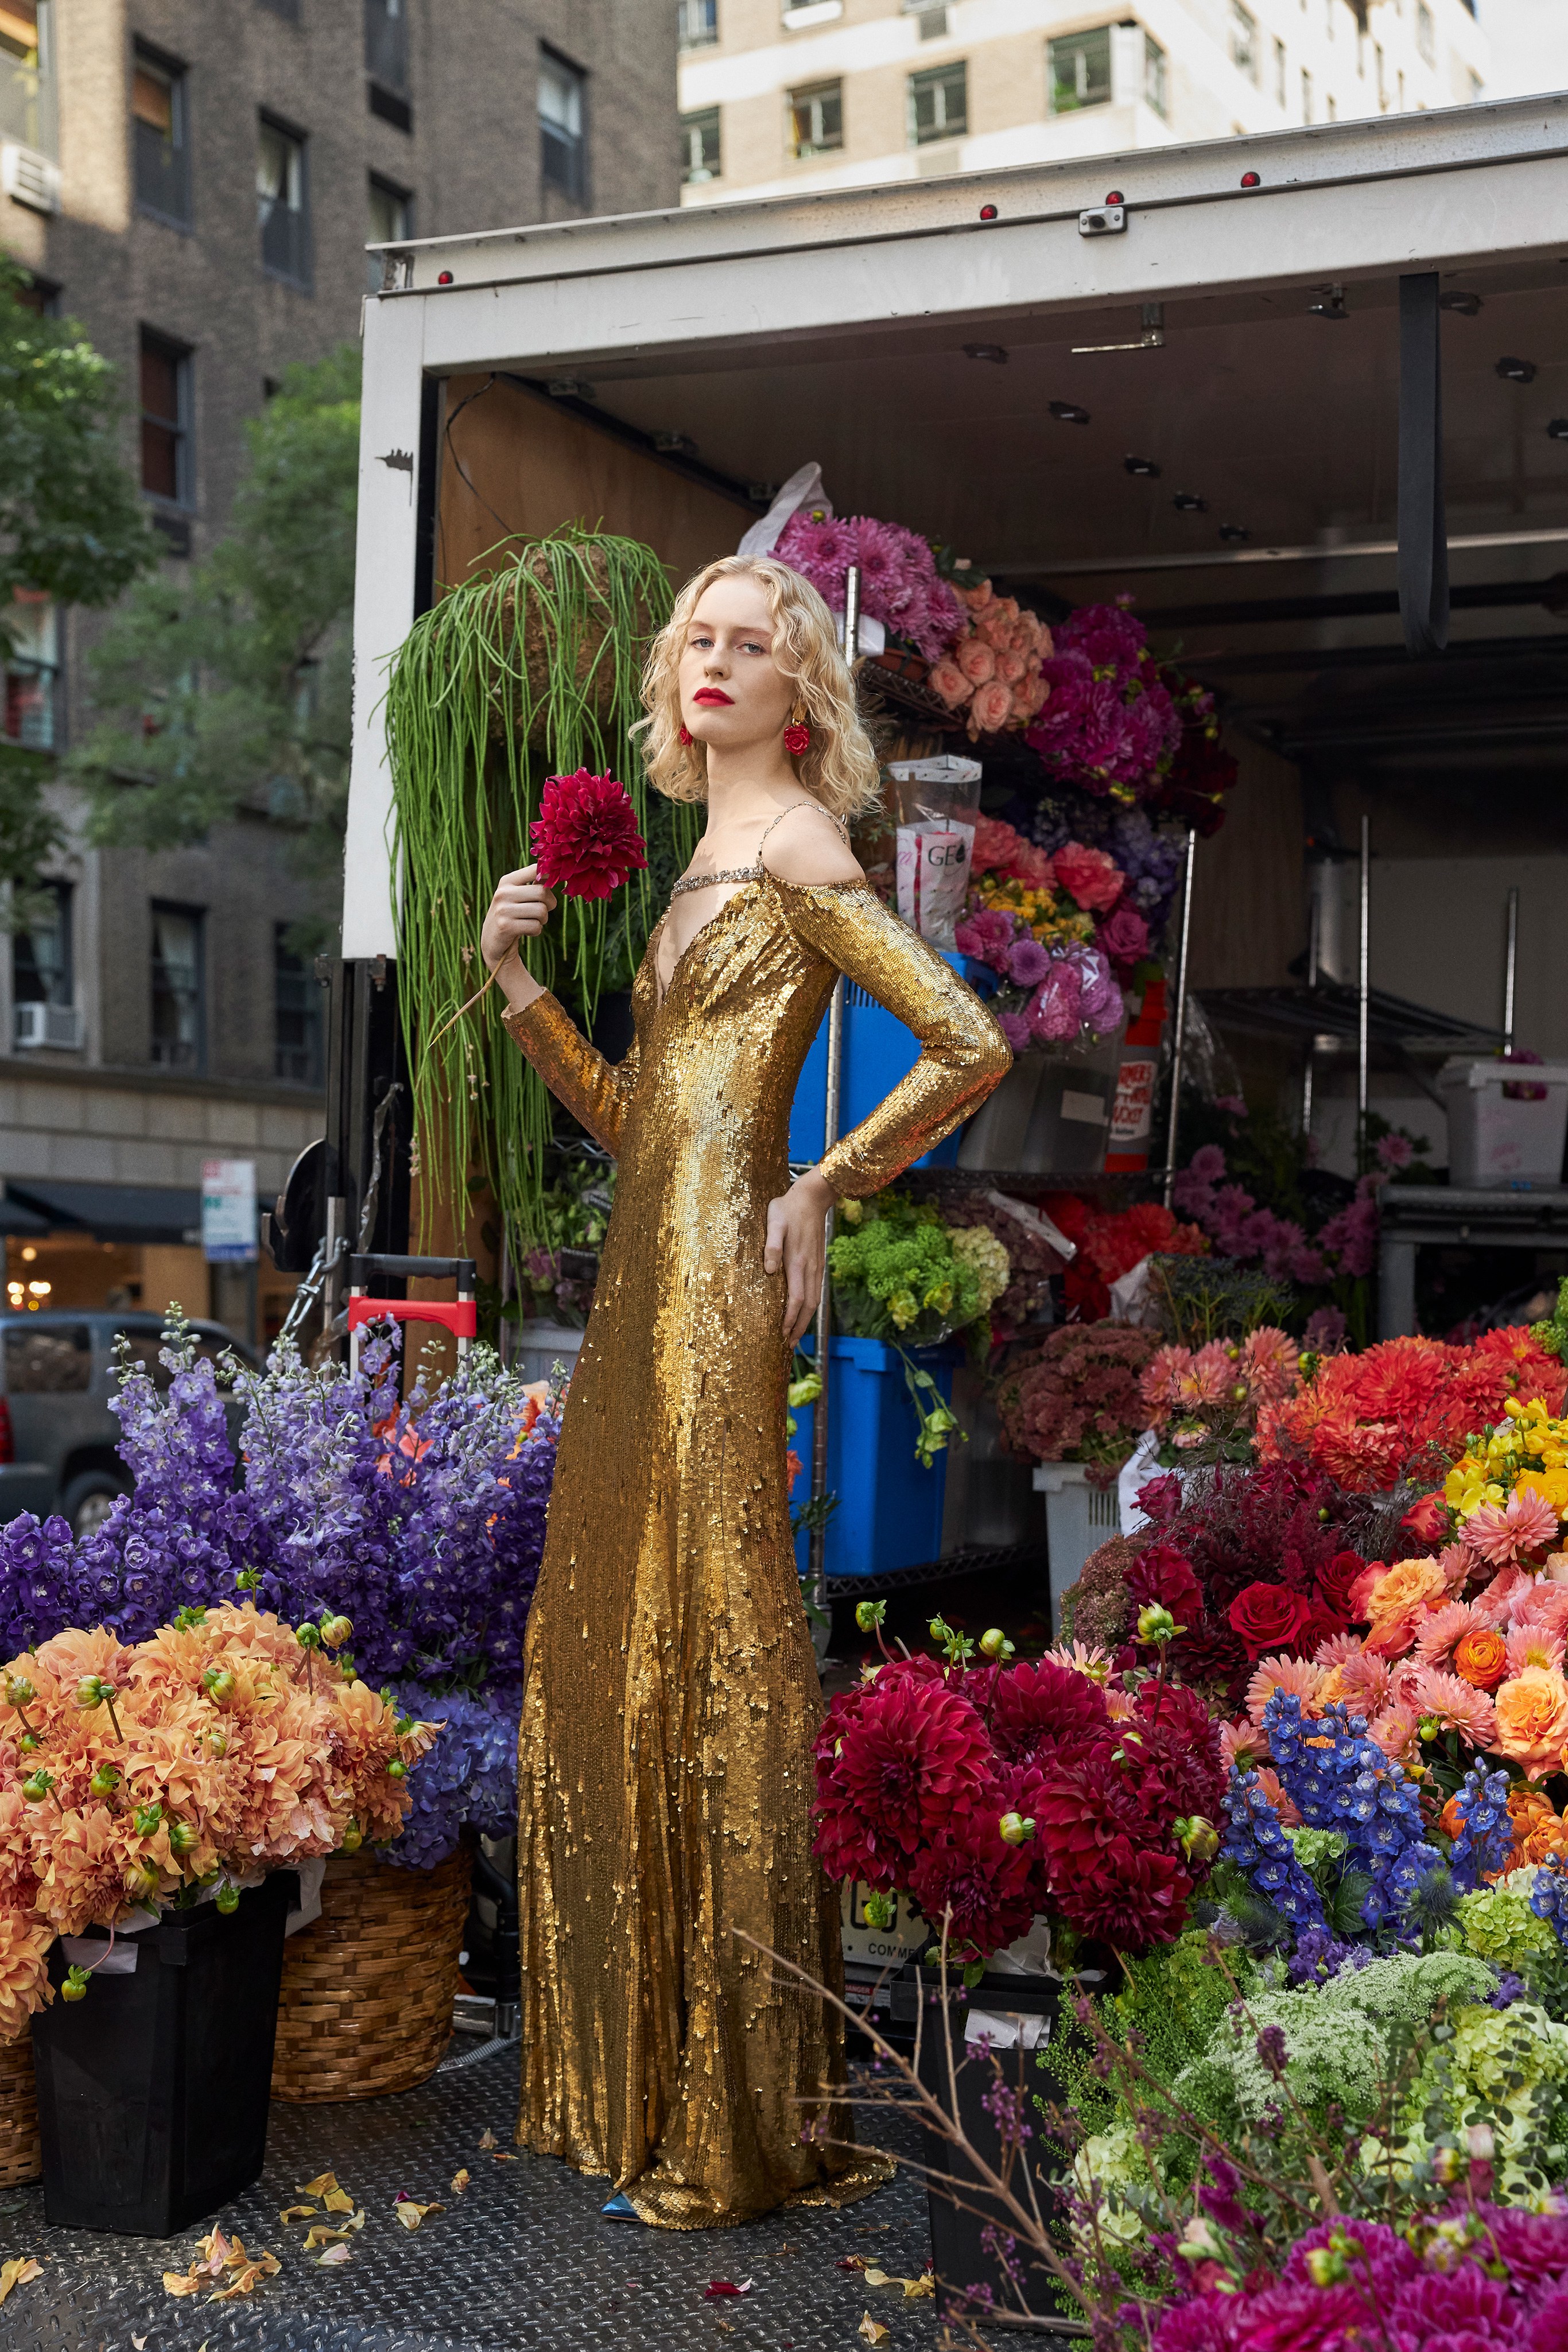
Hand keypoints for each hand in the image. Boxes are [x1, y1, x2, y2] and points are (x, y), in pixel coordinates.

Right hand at [482, 865, 555, 969]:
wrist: (492, 941)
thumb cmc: (512, 915)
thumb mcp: (518, 896)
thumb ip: (534, 884)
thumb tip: (556, 873)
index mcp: (507, 881)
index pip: (535, 869)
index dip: (550, 876)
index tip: (553, 885)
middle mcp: (503, 892)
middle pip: (542, 892)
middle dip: (550, 904)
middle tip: (543, 911)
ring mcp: (503, 910)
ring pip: (541, 911)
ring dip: (543, 920)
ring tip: (532, 921)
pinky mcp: (506, 927)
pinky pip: (536, 927)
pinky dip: (536, 931)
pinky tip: (526, 931)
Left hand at [765, 1169, 835, 1345]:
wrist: (812, 1197)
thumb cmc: (787, 1209)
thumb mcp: (774, 1222)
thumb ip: (771, 1246)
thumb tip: (769, 1271)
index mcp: (798, 1261)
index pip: (796, 1298)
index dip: (790, 1318)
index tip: (783, 1334)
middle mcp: (810, 1267)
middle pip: (808, 1305)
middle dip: (800, 1326)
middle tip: (790, 1344)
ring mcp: (816, 1265)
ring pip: (815, 1300)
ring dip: (806, 1319)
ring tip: (796, 1335)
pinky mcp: (818, 1262)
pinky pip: (816, 1290)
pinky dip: (810, 1307)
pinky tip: (804, 1312)